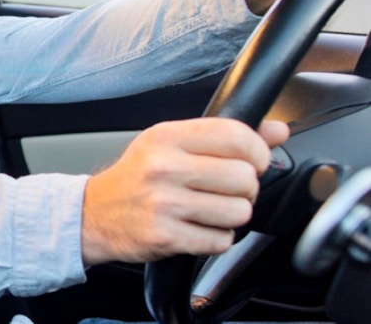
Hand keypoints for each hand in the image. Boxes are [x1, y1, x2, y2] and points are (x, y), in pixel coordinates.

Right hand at [80, 118, 289, 265]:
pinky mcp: (165, 236)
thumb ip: (225, 136)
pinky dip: (216, 239)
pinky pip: (221, 241)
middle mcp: (163, 166)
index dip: (258, 152)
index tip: (253, 161)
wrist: (94, 213)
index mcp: (166, 136)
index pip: (236, 136)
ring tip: (209, 211)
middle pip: (244, 178)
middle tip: (225, 191)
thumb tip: (278, 130)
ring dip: (232, 216)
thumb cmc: (138, 177)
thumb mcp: (172, 145)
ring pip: (239, 212)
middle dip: (245, 189)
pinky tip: (196, 228)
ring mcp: (163, 203)